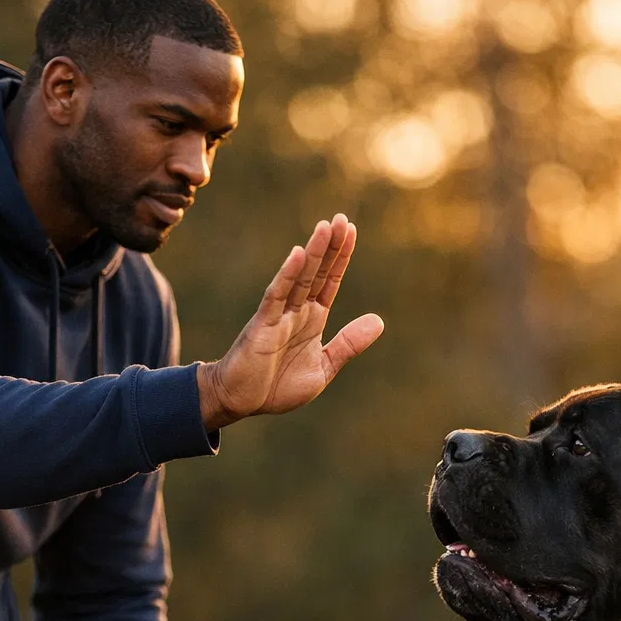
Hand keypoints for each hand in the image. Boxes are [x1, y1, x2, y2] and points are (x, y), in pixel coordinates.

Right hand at [197, 213, 383, 429]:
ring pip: (299, 278)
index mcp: (312, 320)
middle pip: (316, 272)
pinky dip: (287, 275)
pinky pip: (276, 296)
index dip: (341, 257)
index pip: (329, 282)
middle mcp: (296, 312)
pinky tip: (298, 255)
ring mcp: (278, 316)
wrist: (241, 402)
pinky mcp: (262, 326)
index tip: (352, 231)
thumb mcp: (324, 368)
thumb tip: (379, 321)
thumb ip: (348, 344)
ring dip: (313, 253)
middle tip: (343, 219)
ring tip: (326, 227)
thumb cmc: (276, 386)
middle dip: (330, 246)